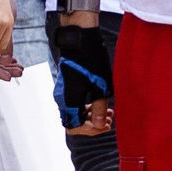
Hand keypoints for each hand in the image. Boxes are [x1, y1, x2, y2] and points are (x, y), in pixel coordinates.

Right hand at [50, 16, 112, 132]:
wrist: (80, 40)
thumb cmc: (91, 61)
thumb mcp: (101, 87)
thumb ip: (100, 108)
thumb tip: (99, 125)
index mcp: (69, 101)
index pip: (74, 127)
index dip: (90, 131)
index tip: (104, 126)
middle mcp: (62, 98)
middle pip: (74, 121)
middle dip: (92, 124)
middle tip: (108, 121)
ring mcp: (63, 91)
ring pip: (75, 112)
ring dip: (91, 115)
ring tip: (108, 112)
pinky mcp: (67, 85)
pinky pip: (75, 102)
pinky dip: (87, 106)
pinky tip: (100, 101)